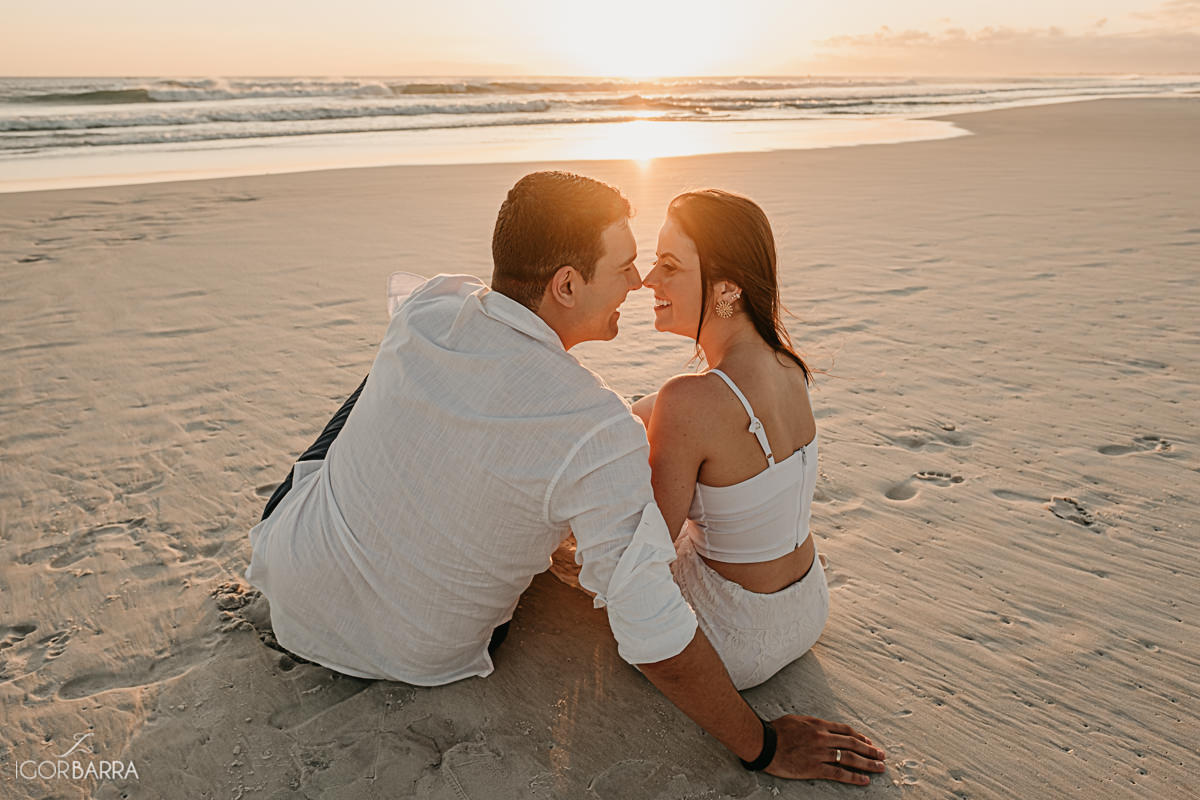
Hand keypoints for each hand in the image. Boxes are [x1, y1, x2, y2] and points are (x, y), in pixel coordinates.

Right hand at [765, 715, 886, 784]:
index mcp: (819, 725)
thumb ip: (812, 724)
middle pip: (852, 744)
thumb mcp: (796, 720)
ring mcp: (820, 753)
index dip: (859, 737)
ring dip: (867, 763)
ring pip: (849, 758)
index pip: (845, 731)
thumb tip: (821, 727)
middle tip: (881, 755)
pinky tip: (864, 779)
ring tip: (879, 767)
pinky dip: (853, 776)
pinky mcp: (814, 768)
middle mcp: (823, 738)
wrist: (764, 743)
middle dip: (869, 750)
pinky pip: (838, 773)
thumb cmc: (776, 731)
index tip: (869, 742)